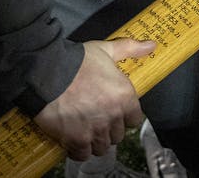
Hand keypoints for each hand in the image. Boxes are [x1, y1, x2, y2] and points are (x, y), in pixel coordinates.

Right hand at [33, 38, 153, 160]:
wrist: (47, 71)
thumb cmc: (77, 61)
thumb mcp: (105, 49)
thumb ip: (130, 48)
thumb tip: (152, 45)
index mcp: (124, 96)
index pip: (134, 119)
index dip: (124, 116)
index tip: (114, 111)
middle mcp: (113, 116)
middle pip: (117, 135)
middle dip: (109, 129)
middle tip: (96, 119)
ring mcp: (95, 130)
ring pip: (102, 147)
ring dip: (95, 141)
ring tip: (85, 130)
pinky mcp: (77, 139)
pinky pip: (83, 154)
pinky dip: (78, 150)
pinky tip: (73, 140)